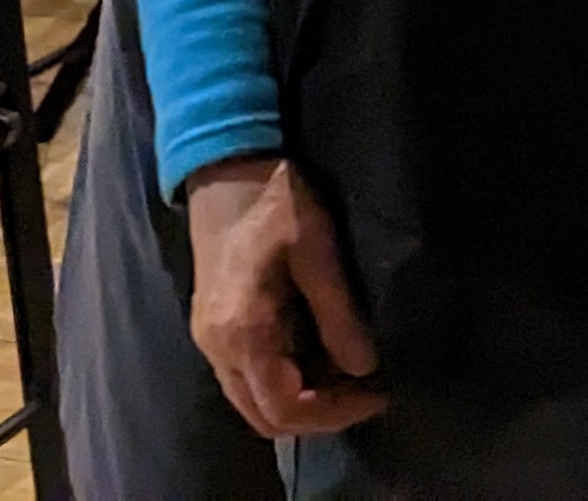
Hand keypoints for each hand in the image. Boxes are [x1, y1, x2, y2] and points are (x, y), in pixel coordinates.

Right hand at [183, 154, 389, 437]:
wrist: (227, 170)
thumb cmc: (277, 203)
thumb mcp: (318, 251)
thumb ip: (339, 313)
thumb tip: (365, 367)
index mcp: (243, 333)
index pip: (283, 408)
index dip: (333, 413)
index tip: (377, 394)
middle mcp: (218, 349)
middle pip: (265, 417)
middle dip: (319, 415)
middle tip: (366, 390)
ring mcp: (210, 342)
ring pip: (253, 402)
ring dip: (301, 401)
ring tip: (349, 374)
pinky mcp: (213, 330)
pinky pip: (247, 379)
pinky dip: (284, 382)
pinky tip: (319, 356)